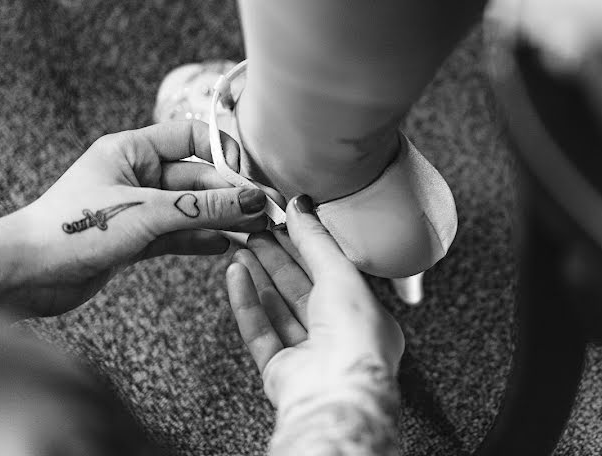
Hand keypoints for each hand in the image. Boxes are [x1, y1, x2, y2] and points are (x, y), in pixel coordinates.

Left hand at [0, 120, 268, 315]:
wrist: (25, 274)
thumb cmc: (72, 229)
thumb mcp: (146, 214)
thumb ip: (203, 208)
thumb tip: (252, 200)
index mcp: (132, 149)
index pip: (191, 137)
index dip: (223, 152)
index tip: (251, 176)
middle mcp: (136, 174)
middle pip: (197, 178)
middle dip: (231, 194)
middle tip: (265, 211)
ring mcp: (137, 207)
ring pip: (191, 208)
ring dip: (222, 218)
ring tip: (256, 231)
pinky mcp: (136, 238)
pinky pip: (179, 233)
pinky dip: (202, 238)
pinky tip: (228, 245)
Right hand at [226, 195, 403, 409]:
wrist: (337, 393)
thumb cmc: (357, 339)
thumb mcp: (341, 273)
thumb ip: (316, 240)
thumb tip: (300, 208)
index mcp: (365, 315)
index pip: (332, 272)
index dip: (307, 246)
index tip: (285, 224)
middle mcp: (338, 337)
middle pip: (301, 289)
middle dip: (278, 259)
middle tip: (257, 232)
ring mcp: (309, 355)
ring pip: (278, 309)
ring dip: (259, 277)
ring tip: (241, 249)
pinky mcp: (281, 371)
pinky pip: (260, 331)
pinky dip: (246, 303)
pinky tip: (236, 277)